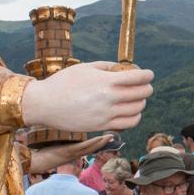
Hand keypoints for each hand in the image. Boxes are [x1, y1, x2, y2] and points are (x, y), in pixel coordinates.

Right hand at [22, 61, 152, 131]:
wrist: (44, 104)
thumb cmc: (64, 82)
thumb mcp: (86, 67)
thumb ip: (108, 67)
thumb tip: (126, 70)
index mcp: (105, 82)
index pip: (138, 78)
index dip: (147, 75)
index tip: (149, 74)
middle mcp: (108, 99)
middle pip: (141, 94)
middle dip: (146, 88)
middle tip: (144, 85)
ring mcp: (106, 115)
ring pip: (137, 110)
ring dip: (141, 103)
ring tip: (136, 98)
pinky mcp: (101, 127)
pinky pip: (128, 124)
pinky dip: (134, 117)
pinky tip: (129, 112)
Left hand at [29, 134, 113, 173]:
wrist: (36, 162)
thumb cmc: (43, 153)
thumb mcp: (53, 146)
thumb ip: (59, 142)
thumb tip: (61, 134)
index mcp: (72, 152)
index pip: (87, 147)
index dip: (97, 142)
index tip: (106, 137)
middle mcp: (74, 153)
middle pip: (92, 148)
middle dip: (103, 142)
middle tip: (113, 137)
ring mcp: (72, 153)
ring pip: (90, 147)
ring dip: (100, 142)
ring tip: (109, 137)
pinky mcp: (68, 152)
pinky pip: (82, 147)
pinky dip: (91, 143)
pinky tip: (97, 139)